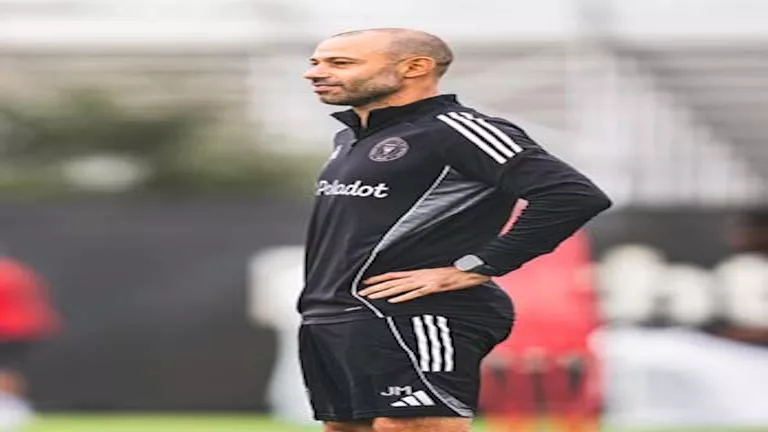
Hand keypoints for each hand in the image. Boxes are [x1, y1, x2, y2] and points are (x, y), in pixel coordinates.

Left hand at [359, 267, 490, 302]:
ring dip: (384, 292)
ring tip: (370, 297)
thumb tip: (413, 286)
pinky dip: (403, 297)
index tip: (366, 282)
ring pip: (400, 288)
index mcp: (418, 273)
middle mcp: (418, 276)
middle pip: (392, 282)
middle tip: (361, 293)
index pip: (393, 275)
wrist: (470, 270)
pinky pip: (416, 293)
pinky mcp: (433, 287)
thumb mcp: (435, 276)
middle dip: (376, 287)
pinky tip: (392, 301)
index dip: (379, 278)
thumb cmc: (453, 274)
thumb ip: (423, 281)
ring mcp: (425, 281)